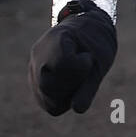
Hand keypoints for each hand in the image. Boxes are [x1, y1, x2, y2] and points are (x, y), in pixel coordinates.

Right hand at [29, 0, 116, 115]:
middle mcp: (38, 54)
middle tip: (84, 70)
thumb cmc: (96, 42)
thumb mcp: (99, 62)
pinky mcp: (35, 78)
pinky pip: (46, 99)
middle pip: (49, 86)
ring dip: (68, 95)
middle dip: (72, 85)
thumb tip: (78, 109)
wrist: (87, 27)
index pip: (63, 65)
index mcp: (55, 40)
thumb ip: (88, 86)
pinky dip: (62, 98)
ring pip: (46, 98)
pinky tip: (72, 85)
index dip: (81, 67)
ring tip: (78, 76)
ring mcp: (33, 66)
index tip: (88, 56)